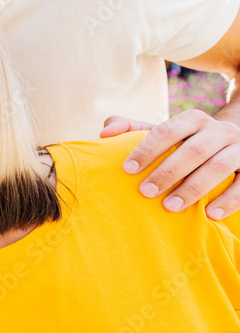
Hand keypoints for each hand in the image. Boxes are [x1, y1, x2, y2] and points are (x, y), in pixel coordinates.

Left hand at [102, 111, 239, 218]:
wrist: (229, 148)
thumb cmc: (184, 144)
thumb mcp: (161, 134)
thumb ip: (131, 129)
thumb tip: (104, 133)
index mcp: (193, 119)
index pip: (167, 130)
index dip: (147, 149)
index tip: (127, 170)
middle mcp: (220, 130)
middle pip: (194, 149)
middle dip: (168, 172)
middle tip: (145, 192)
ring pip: (220, 166)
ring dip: (195, 187)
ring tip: (171, 207)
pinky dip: (230, 199)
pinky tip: (210, 214)